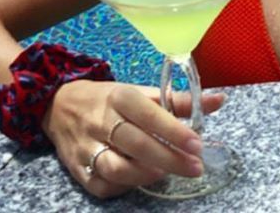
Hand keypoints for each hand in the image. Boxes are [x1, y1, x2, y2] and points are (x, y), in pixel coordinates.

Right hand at [42, 80, 225, 198]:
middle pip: (136, 144)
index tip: (198, 144)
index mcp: (119, 96)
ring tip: (168, 173)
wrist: (60, 106)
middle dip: (169, 159)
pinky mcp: (77, 170)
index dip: (174, 130)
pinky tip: (143, 179)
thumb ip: (179, 100)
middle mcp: (101, 121)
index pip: (149, 114)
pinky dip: (126, 186)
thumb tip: (219, 100)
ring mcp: (86, 147)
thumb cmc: (110, 99)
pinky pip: (103, 185)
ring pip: (117, 168)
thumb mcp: (141, 92)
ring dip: (147, 174)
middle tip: (195, 167)